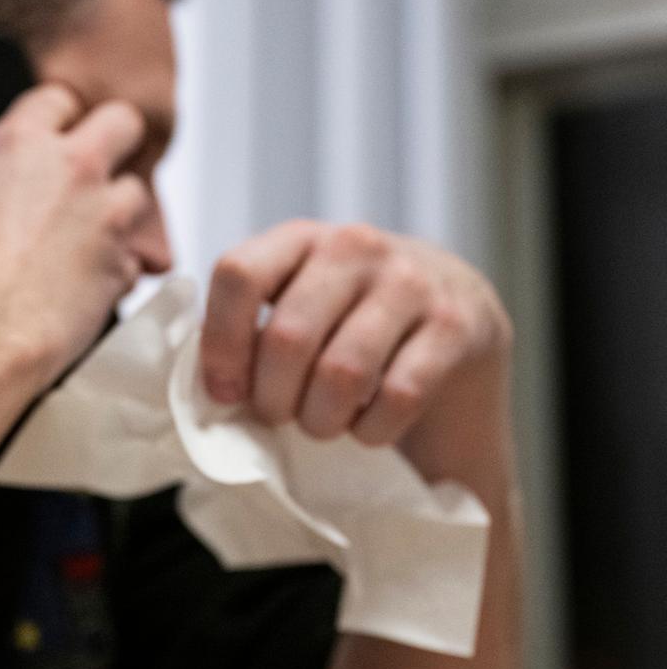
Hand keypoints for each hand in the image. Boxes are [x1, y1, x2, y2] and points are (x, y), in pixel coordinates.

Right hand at [0, 83, 156, 384]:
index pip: (57, 99)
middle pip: (122, 123)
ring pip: (138, 193)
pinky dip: (117, 273)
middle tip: (99, 169)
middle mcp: (71, 169)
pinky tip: (91, 289)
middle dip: (116, 143)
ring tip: (93, 241)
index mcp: (17, 145)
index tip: (55, 139)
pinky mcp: (122, 265)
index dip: (59, 119)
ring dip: (121, 215)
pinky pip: (134, 260)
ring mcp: (104, 215)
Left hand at [199, 221, 513, 486]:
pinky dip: (373, 429)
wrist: (457, 325)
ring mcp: (412, 281)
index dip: (222, 344)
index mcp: (300, 239)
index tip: (225, 393)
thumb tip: (210, 388)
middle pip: (287, 337)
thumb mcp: (297, 308)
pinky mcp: (458, 325)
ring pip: (341, 373)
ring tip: (322, 424)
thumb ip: (249, 330)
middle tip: (280, 416)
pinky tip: (369, 427)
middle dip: (274, 399)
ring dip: (321, 420)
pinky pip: (397, 396)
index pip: (239, 276)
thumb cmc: (352, 327)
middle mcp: (356, 246)